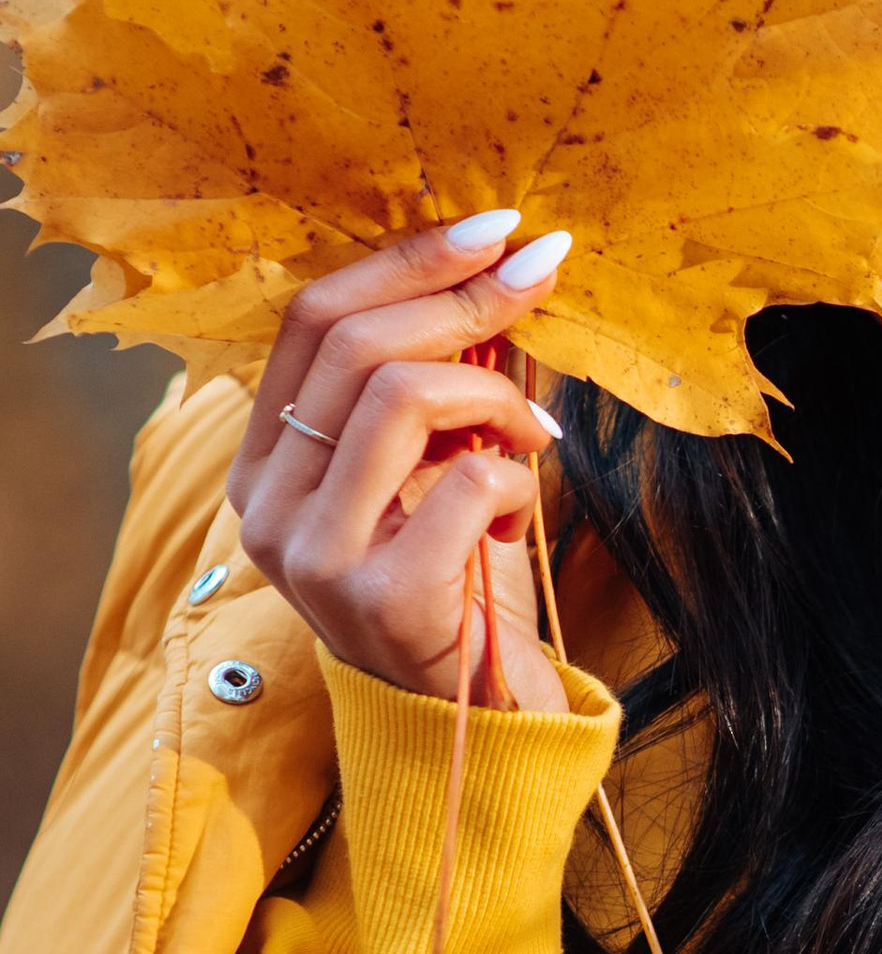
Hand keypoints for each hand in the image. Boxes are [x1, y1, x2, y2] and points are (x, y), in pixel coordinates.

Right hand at [229, 215, 578, 714]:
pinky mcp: (378, 600)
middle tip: (542, 276)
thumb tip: (502, 270)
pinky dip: (514, 481)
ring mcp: (313, 557)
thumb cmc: (462, 587)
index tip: (494, 229)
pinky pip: (462, 483)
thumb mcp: (442, 469)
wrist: (478, 725)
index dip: (405, 261)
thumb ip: (447, 385)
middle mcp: (269, 508)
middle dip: (462, 297)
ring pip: (398, 398)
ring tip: (535, 431)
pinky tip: (521, 513)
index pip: (311, 322)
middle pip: (352, 345)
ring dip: (493, 395)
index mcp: (268, 464)